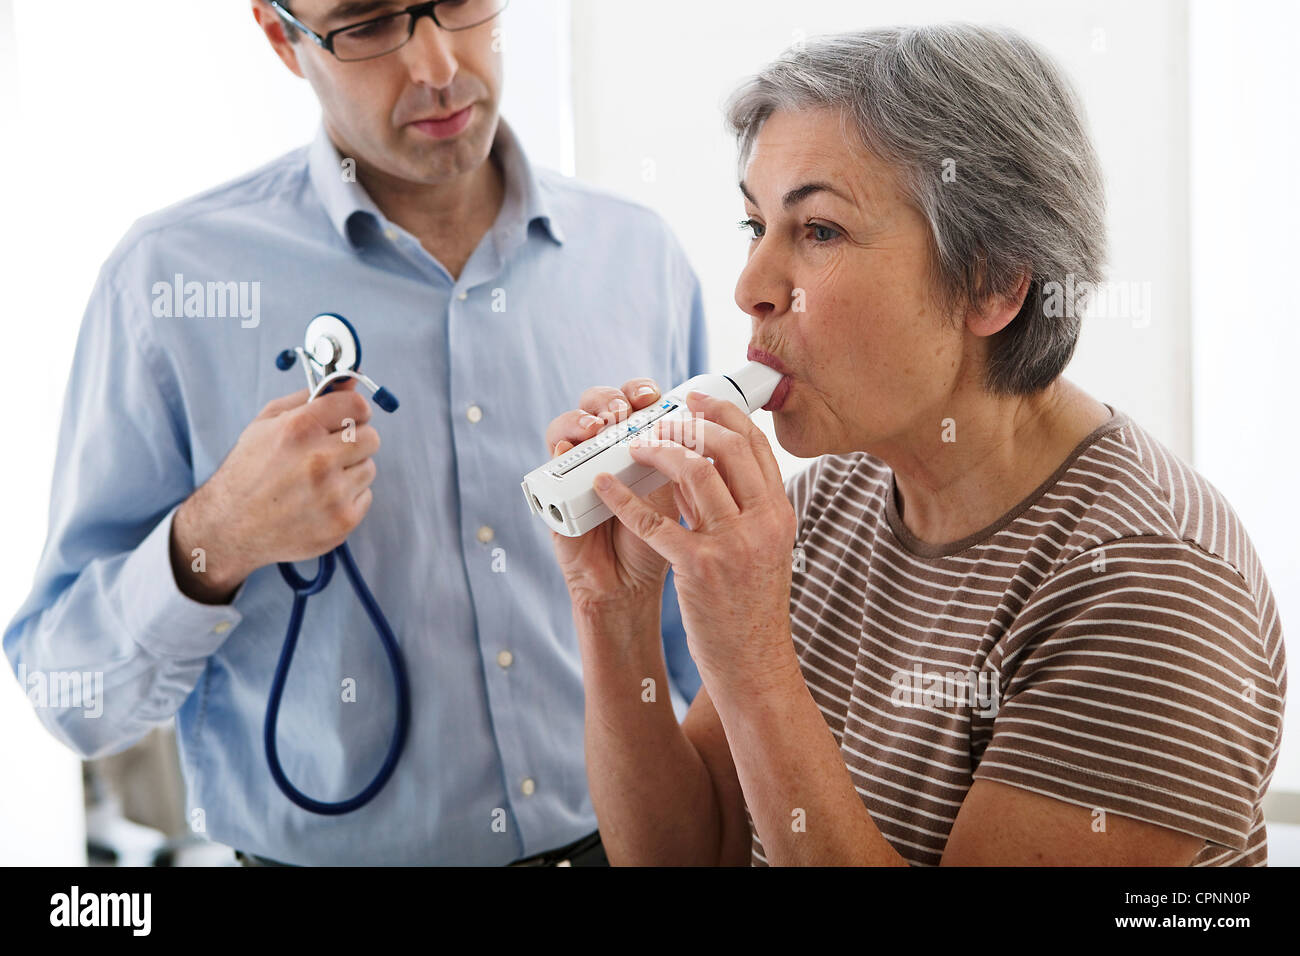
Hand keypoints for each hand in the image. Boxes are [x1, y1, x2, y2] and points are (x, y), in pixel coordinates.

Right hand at [171, 379, 380, 601]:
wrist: (229, 526)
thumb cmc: (248, 470)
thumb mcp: (267, 423)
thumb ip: (311, 397)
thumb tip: (351, 378)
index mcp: (299, 430)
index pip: (357, 405)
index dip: (354, 409)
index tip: (348, 417)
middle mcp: (318, 461)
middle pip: (370, 437)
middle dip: (354, 441)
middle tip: (331, 450)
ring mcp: (332, 495)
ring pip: (369, 467)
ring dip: (350, 470)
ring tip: (318, 480)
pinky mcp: (342, 521)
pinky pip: (366, 496)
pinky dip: (348, 497)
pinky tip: (320, 501)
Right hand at [543, 377, 681, 617]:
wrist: (632, 588)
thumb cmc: (665, 543)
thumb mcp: (685, 498)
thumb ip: (691, 463)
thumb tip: (706, 422)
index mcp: (643, 446)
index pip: (636, 401)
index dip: (643, 391)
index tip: (657, 397)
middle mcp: (609, 451)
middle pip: (602, 403)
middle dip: (614, 397)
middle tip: (625, 409)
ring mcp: (581, 469)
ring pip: (572, 423)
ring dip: (583, 416)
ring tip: (599, 427)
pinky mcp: (556, 491)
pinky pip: (550, 462)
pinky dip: (558, 449)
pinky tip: (568, 448)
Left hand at [591, 390, 798, 688]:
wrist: (754, 664)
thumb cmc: (750, 609)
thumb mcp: (759, 550)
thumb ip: (735, 509)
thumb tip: (695, 468)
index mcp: (779, 514)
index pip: (755, 446)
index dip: (723, 414)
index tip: (695, 399)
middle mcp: (762, 523)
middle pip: (728, 447)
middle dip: (689, 422)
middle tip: (660, 416)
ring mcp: (733, 545)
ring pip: (695, 471)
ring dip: (660, 449)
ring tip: (635, 445)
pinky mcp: (699, 567)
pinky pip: (655, 521)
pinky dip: (624, 499)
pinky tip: (603, 486)